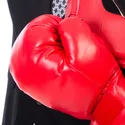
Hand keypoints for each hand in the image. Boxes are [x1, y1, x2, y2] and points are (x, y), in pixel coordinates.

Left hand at [9, 15, 124, 124]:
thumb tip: (62, 22)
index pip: (39, 23)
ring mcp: (25, 76)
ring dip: (55, 47)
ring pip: (40, 43)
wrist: (103, 102)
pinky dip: (54, 56)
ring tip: (69, 61)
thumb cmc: (95, 82)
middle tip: (71, 53)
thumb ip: (70, 24)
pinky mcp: (33, 80)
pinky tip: (65, 67)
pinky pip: (42, 55)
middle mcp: (21, 69)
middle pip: (36, 32)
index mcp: (29, 59)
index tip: (70, 42)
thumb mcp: (86, 45)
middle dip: (56, 37)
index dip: (61, 28)